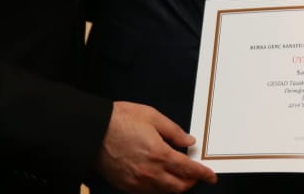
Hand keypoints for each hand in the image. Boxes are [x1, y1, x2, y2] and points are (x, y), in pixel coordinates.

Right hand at [96, 101, 217, 192]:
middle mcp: (150, 172)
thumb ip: (174, 131)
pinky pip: (148, 192)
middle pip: (179, 187)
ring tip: (178, 176)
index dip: (203, 174)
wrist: (92, 131)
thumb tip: (188, 141)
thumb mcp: (152, 116)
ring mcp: (137, 181)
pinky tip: (159, 179)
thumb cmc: (119, 120)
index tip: (211, 176)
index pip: (189, 170)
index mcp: (159, 153)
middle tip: (195, 175)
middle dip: (191, 182)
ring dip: (175, 186)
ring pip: (164, 192)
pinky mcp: (126, 185)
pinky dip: (158, 189)